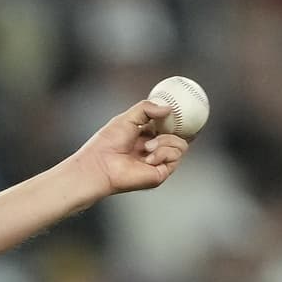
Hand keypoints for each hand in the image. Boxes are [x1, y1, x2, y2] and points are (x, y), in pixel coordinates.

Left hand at [71, 100, 191, 197]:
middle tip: (164, 127)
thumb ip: (147, 108)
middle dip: (175, 129)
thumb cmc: (106, 144)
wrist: (99, 164)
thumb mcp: (127, 118)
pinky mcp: (161, 173)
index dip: (177, 121)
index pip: (169, 127)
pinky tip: (148, 156)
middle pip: (180, 136)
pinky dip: (163, 152)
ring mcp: (158, 162)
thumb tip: (168, 109)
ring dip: (166, 141)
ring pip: (181, 145)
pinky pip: (175, 156)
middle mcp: (153, 149)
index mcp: (145, 136)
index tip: (181, 112)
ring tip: (147, 146)